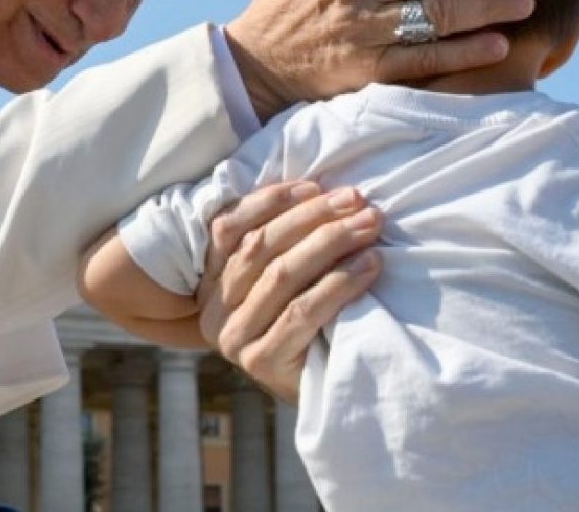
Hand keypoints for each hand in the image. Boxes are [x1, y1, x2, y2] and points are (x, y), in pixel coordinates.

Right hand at [196, 181, 381, 402]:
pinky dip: (340, 283)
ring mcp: (234, 339)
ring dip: (330, 242)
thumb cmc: (309, 325)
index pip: (229, 227)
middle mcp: (212, 310)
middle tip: (356, 200)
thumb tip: (318, 188)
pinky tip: (370, 265)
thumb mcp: (282, 281)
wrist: (325, 393)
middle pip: (260, 247)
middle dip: (312, 216)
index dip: (271, 201)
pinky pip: (302, 312)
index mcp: (209, 280)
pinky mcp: (261, 362)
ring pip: (282, 275)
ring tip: (368, 226)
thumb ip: (280, 242)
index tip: (316, 185)